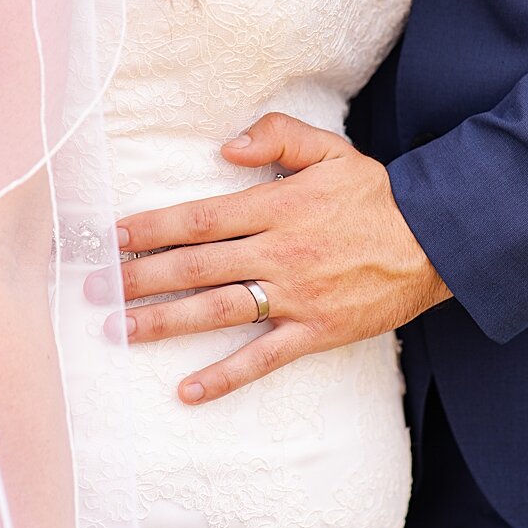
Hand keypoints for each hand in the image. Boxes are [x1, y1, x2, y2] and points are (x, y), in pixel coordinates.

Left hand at [92, 113, 451, 404]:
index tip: (112, 238)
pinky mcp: (316, 330)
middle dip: (139, 277)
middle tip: (93, 289)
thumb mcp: (333, 150)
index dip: (152, 228)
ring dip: (164, 321)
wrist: (435, 240)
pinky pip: (264, 357)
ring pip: (218, 310)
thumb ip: (280, 137)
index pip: (201, 218)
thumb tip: (226, 147)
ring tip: (118, 330)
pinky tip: (188, 391)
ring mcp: (297, 295)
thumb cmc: (378, 195)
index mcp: (280, 207)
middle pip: (196, 266)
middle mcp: (281, 252)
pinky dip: (225, 377)